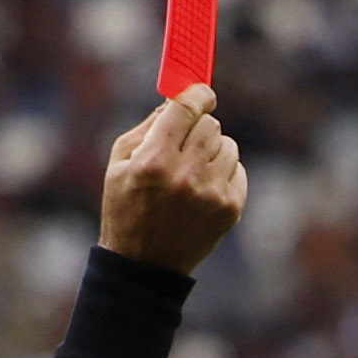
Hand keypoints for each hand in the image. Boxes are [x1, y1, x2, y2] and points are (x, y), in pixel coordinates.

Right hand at [98, 88, 246, 276]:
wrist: (145, 264)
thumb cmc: (127, 206)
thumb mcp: (120, 163)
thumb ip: (149, 126)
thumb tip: (178, 99)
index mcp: (154, 160)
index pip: (186, 108)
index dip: (197, 94)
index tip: (202, 92)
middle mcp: (185, 175)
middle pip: (210, 125)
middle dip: (199, 127)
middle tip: (187, 140)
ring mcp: (211, 194)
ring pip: (228, 145)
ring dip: (212, 150)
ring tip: (192, 169)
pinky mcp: (229, 209)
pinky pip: (237, 169)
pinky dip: (223, 171)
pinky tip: (203, 187)